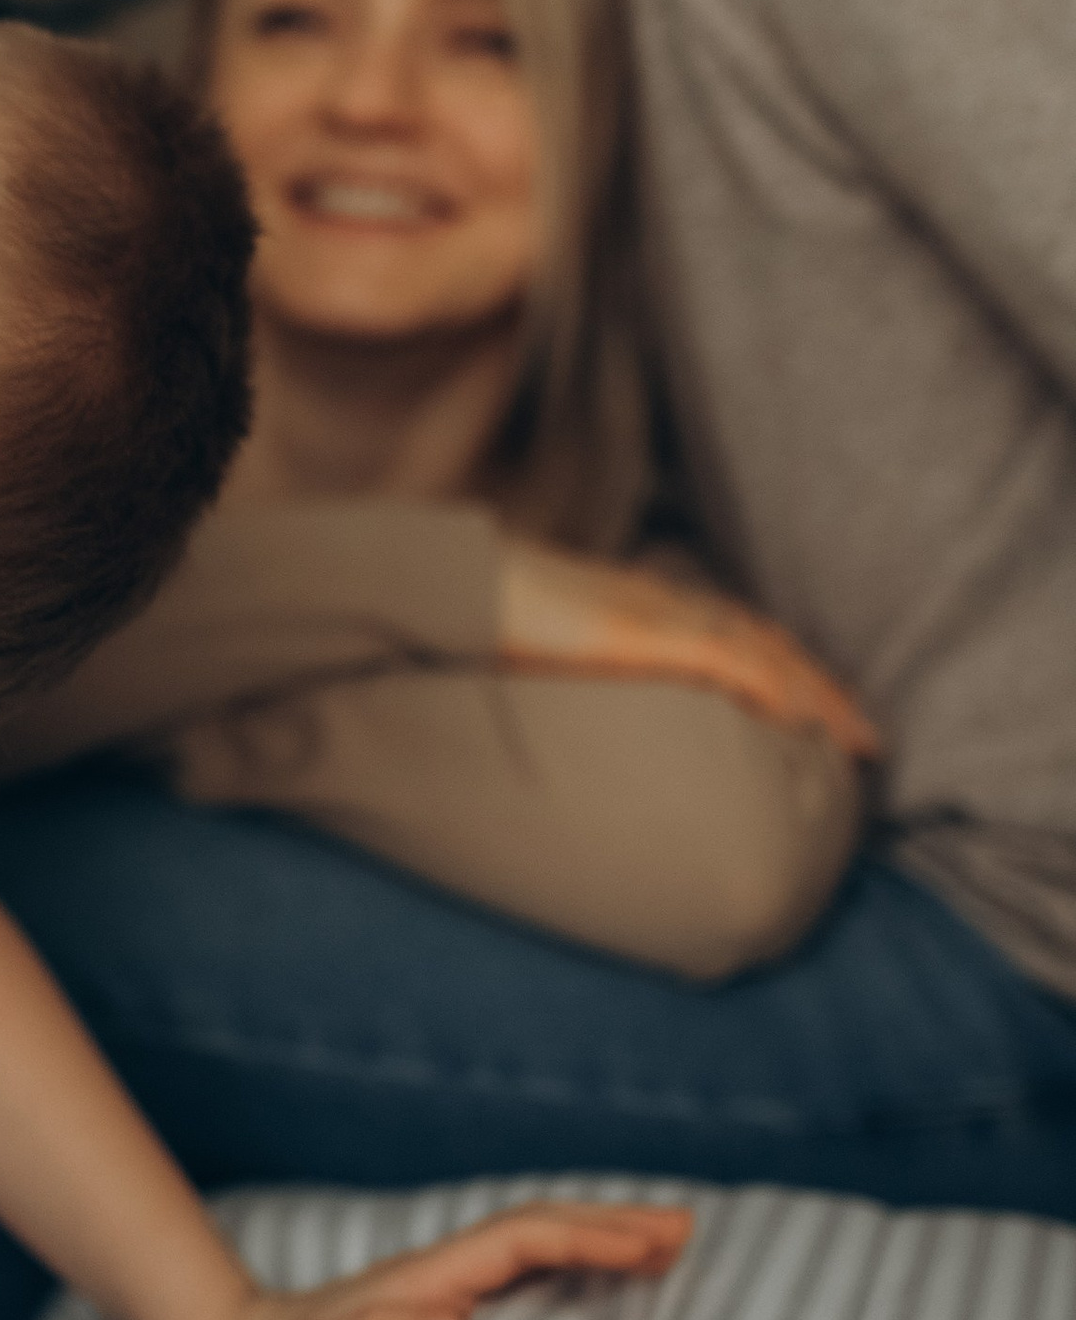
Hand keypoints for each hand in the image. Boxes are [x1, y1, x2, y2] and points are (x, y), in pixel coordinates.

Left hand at [176, 1201, 694, 1319]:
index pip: (522, 1240)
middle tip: (692, 1228)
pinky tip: (608, 1289)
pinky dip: (576, 1272)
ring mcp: (446, 1288)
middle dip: (615, 1225)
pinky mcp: (444, 1312)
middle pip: (542, 1228)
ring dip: (603, 1244)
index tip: (652, 1244)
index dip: (588, 1236)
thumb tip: (439, 1317)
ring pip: (539, 1250)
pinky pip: (527, 1280)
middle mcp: (444, 1273)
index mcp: (427, 1279)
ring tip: (675, 1248)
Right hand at [498, 540, 878, 758]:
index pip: (738, 635)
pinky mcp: (640, 633)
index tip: (820, 710)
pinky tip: (800, 721)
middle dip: (822, 688)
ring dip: (816, 694)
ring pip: (762, 651)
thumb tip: (590, 713)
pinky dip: (771, 688)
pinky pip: (726, 661)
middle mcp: (663, 603)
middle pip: (767, 641)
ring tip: (854, 737)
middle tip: (866, 736)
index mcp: (644, 607)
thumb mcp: (548, 651)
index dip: (787, 671)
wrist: (452, 583)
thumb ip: (581, 671)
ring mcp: (654, 615)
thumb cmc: (486, 618)